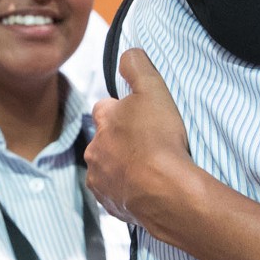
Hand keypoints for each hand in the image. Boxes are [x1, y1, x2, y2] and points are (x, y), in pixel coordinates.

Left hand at [88, 49, 204, 241]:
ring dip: (123, 166)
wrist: (165, 191)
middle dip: (120, 140)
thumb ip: (137, 66)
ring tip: (150, 168)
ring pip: (108, 167)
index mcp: (103, 120)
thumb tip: (127, 54)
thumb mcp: (152, 89)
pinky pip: (115, 193)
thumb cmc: (159, 140)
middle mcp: (94, 150)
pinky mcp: (110, 205)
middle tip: (148, 144)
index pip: (104, 107)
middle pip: (105, 139)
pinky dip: (127, 190)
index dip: (121, 109)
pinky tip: (146, 188)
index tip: (138, 115)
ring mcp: (100, 180)